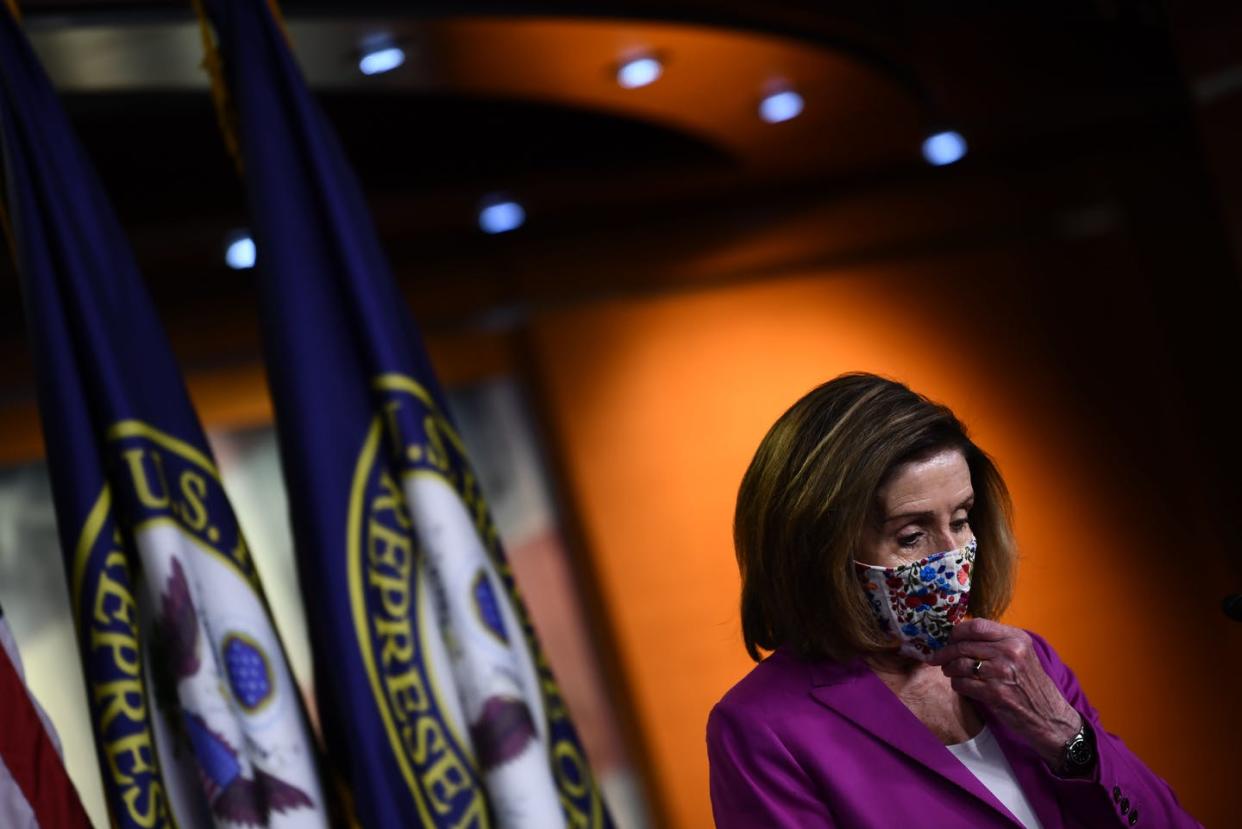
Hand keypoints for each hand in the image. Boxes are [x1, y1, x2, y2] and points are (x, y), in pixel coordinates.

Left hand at [929, 619, 1081, 767]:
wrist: (1048, 716)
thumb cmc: (1030, 683)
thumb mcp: (1021, 653)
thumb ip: (996, 641)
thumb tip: (960, 634)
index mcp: (1016, 638)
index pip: (976, 626)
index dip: (957, 632)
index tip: (948, 638)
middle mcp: (1010, 652)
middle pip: (963, 646)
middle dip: (945, 652)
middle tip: (936, 657)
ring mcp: (1002, 673)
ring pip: (959, 664)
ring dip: (949, 669)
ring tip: (950, 671)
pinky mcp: (995, 694)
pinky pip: (962, 684)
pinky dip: (957, 684)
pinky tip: (961, 685)